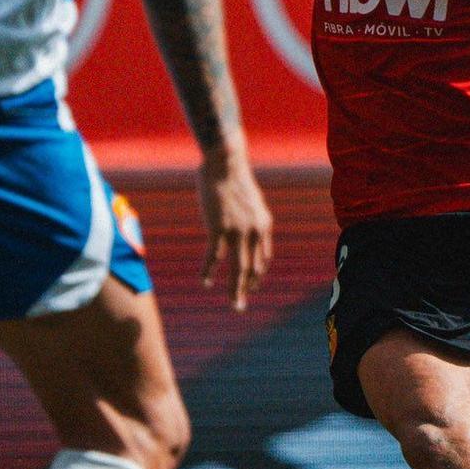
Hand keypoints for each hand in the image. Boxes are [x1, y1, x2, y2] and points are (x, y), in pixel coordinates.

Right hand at [198, 150, 272, 311]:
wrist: (226, 163)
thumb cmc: (234, 179)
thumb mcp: (250, 202)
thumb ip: (250, 219)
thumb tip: (245, 229)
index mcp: (264, 225)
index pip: (263, 258)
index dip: (257, 275)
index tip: (250, 285)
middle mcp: (255, 231)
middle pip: (252, 269)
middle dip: (246, 289)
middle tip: (239, 306)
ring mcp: (238, 231)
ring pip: (238, 269)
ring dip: (235, 289)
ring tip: (233, 305)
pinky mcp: (219, 228)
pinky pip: (215, 257)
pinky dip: (209, 271)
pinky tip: (205, 282)